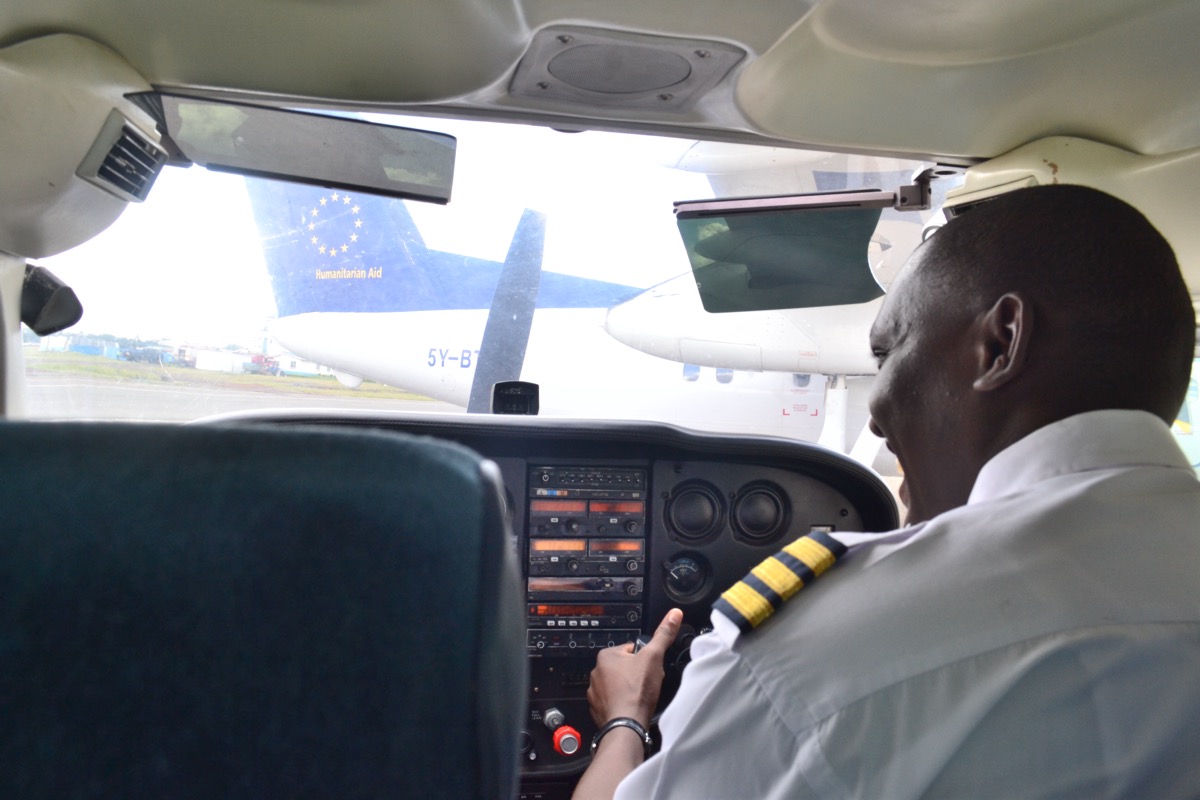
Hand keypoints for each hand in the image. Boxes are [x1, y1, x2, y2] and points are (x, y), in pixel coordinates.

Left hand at [586, 609, 682, 728]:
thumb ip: (663, 635)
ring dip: (628, 689)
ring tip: (639, 697)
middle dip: (636, 674)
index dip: (644, 658)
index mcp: (606, 656)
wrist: (627, 724)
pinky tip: (632, 707)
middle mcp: (596, 672)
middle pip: (623, 668)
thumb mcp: (654, 657)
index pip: (630, 650)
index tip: (650, 668)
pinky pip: (612, 702)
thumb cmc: (637, 690)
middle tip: (647, 683)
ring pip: (617, 685)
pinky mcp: (597, 709)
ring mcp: (595, 692)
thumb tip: (674, 614)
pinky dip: (621, 704)